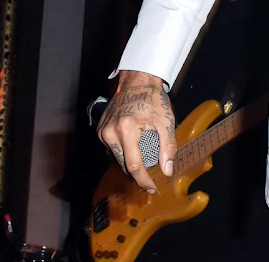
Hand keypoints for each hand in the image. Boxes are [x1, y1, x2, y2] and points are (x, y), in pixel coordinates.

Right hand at [96, 70, 177, 193]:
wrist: (137, 81)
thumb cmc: (152, 99)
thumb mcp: (165, 122)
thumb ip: (167, 147)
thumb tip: (167, 170)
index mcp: (126, 129)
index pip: (133, 165)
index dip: (143, 180)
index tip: (151, 188)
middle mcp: (110, 132)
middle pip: (124, 163)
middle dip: (138, 172)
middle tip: (152, 174)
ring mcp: (103, 131)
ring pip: (118, 157)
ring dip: (131, 161)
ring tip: (145, 155)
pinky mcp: (101, 129)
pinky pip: (113, 148)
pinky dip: (125, 151)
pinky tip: (135, 146)